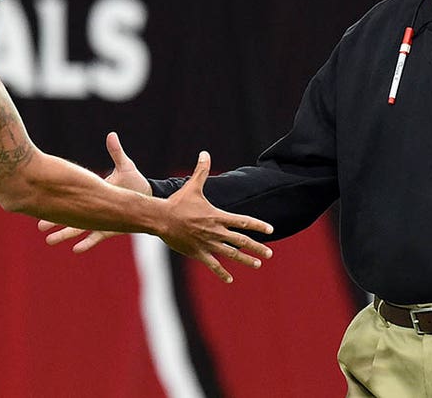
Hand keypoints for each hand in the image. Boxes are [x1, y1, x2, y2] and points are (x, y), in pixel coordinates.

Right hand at [40, 131, 149, 250]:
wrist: (148, 200)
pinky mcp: (108, 229)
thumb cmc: (135, 182)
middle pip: (69, 214)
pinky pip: (96, 237)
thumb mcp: (125, 167)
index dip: (57, 196)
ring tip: (49, 241)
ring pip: (78, 228)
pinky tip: (76, 249)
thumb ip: (116, 153)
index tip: (41, 196)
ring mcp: (99, 220)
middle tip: (38, 225)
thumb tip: (111, 134)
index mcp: (92, 191)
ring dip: (64, 234)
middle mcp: (92, 207)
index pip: (72, 194)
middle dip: (53, 220)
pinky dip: (87, 243)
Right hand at [156, 149, 272, 282]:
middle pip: (241, 241)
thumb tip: (205, 153)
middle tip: (269, 254)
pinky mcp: (198, 253)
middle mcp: (216, 231)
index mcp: (217, 216)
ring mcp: (207, 244)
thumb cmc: (177, 202)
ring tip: (258, 265)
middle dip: (257, 247)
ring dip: (245, 260)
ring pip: (231, 254)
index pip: (243, 221)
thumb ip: (202, 171)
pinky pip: (213, 265)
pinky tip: (230, 279)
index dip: (258, 225)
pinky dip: (222, 272)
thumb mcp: (192, 186)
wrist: (161, 218)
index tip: (271, 230)